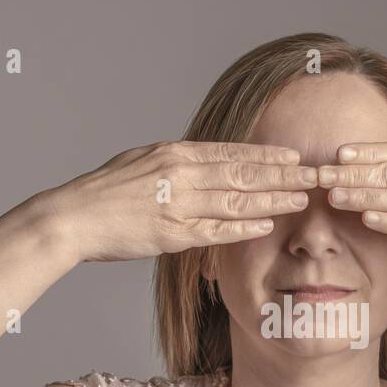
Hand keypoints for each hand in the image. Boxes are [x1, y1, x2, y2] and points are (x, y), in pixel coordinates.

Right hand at [37, 141, 317, 261]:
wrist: (73, 217)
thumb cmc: (104, 191)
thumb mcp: (141, 161)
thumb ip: (175, 161)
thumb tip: (200, 158)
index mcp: (174, 154)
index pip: (230, 153)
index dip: (265, 155)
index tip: (292, 156)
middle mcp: (181, 175)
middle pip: (242, 173)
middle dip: (282, 174)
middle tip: (313, 175)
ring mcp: (178, 204)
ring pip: (236, 200)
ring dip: (272, 199)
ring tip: (301, 198)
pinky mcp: (171, 234)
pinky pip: (215, 230)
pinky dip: (242, 227)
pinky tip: (266, 225)